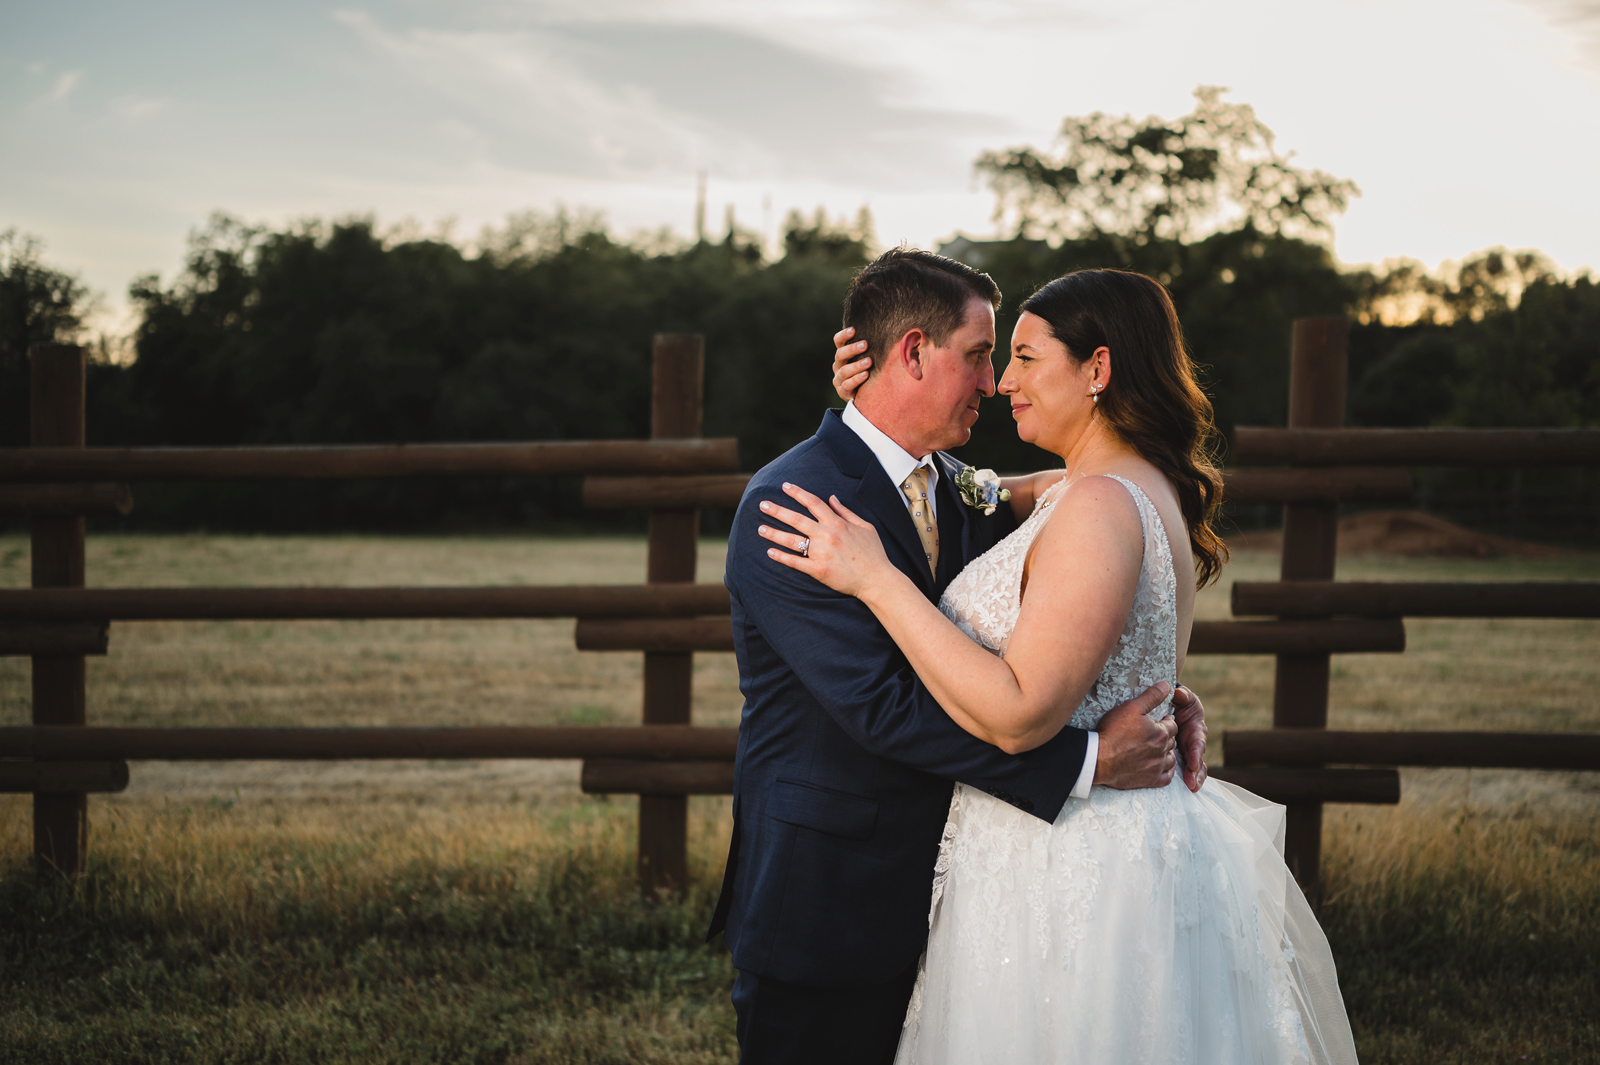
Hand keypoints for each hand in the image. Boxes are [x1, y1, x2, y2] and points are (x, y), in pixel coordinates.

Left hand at [757, 482, 891, 597]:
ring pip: (792, 540)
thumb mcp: (865, 527)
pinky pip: (796, 562)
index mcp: (837, 523)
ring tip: (760, 529)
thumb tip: (832, 498)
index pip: (813, 503)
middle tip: (762, 505)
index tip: (785, 486)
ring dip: (774, 533)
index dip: (798, 493)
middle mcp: (827, 535)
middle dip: (778, 511)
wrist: (877, 579)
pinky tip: (770, 552)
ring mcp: (821, 553)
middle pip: (797, 519)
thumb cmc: (873, 553)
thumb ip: (846, 512)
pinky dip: (782, 557)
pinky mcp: (818, 570)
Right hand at [832, 326, 870, 401]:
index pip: (838, 341)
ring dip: (857, 365)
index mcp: (843, 354)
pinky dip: (856, 379)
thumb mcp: (871, 357)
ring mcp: (839, 379)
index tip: (853, 330)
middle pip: (840, 354)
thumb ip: (875, 347)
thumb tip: (892, 332)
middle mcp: (838, 365)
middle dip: (852, 349)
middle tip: (865, 344)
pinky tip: (866, 375)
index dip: (843, 335)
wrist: (867, 395)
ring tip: (869, 361)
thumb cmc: (871, 370)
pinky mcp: (842, 392)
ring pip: (844, 371)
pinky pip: (847, 385)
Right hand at [1093, 683, 1177, 789]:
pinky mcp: (1150, 780)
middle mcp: (1162, 751)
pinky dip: (1166, 771)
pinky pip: (1167, 777)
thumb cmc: (1113, 732)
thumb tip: (1167, 686)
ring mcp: (1157, 767)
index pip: (1173, 725)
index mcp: (1160, 733)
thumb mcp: (1130, 708)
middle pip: (1172, 742)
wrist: (1099, 759)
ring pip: (1171, 759)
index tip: (1159, 721)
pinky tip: (1158, 766)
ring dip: (1167, 753)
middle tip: (1155, 734)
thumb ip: (1151, 697)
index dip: (1166, 722)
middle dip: (1166, 737)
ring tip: (1157, 749)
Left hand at [1171, 683, 1208, 792]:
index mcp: (1196, 728)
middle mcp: (1195, 741)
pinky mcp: (1183, 755)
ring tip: (1191, 788)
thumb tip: (1178, 693)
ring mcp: (1190, 750)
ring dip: (1194, 778)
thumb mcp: (1183, 696)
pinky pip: (1187, 768)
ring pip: (1196, 767)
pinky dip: (1187, 777)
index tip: (1193, 763)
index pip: (1197, 742)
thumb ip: (1182, 695)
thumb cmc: (1180, 701)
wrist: (1175, 705)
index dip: (1196, 753)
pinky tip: (1185, 788)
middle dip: (1196, 771)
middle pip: (1198, 759)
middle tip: (1192, 783)